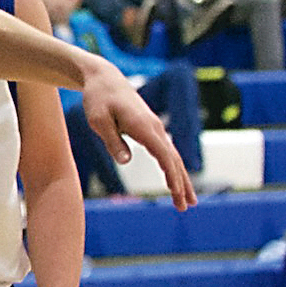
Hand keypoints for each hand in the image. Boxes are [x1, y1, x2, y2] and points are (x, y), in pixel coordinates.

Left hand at [79, 61, 194, 208]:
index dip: (171, 175)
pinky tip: (176, 181)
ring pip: (173, 157)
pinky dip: (173, 168)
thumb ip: (112, 141)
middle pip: (173, 160)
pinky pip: (166, 151)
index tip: (176, 193)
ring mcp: (155, 128)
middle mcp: (155, 128)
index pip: (163, 155)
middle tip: (185, 207)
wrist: (104, 79)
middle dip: (181, 184)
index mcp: (143, 126)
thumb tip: (126, 161)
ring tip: (188, 201)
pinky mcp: (150, 129)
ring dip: (181, 179)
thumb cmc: (98, 99)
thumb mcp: (98, 120)